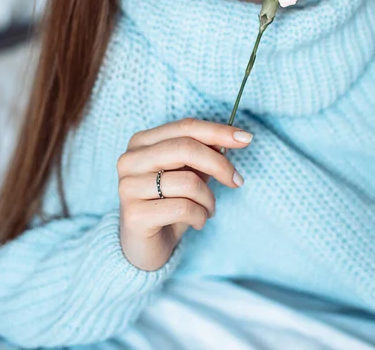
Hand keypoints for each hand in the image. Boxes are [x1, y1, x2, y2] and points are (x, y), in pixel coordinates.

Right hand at [117, 117, 250, 270]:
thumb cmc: (169, 204)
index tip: (246, 138)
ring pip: (188, 182)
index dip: (218, 131)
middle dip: (219, 164)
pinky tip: (198, 222)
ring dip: (209, 199)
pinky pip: (183, 208)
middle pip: (186, 148)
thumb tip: (233, 137)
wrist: (144, 247)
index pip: (186, 127)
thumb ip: (203, 154)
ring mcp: (128, 186)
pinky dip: (200, 216)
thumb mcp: (188, 174)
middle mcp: (130, 160)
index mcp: (142, 142)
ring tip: (208, 209)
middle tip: (237, 181)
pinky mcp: (133, 215)